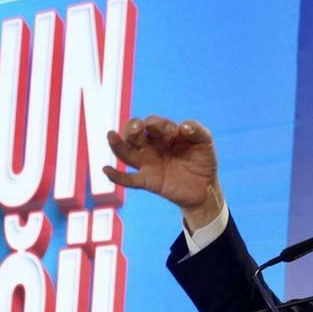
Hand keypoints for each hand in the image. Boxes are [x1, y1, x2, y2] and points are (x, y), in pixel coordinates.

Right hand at [103, 115, 223, 230]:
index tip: (174, 131)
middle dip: (132, 127)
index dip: (158, 124)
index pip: (152, 124)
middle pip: (133, 134)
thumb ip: (197, 130)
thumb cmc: (202, 161)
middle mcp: (151, 147)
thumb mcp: (205, 142)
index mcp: (163, 134)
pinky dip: (116, 176)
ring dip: (117, 144)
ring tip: (111, 135)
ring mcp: (148, 164)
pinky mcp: (148, 181)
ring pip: (126, 152)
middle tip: (138, 128)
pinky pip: (129, 179)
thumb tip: (183, 127)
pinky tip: (106, 169)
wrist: (206, 187)